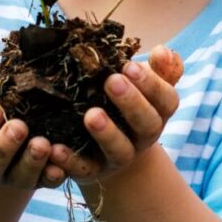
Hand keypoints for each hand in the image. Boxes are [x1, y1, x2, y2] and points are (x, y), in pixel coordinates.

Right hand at [0, 80, 68, 188]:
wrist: (20, 108)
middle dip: (4, 146)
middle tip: (19, 126)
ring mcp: (14, 174)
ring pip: (20, 177)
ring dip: (31, 162)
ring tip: (42, 144)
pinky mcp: (40, 178)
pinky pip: (46, 182)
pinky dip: (53, 175)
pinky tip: (60, 166)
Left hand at [60, 46, 183, 185]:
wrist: (109, 148)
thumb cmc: (126, 104)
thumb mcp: (143, 85)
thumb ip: (158, 69)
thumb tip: (163, 51)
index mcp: (158, 113)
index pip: (165, 100)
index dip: (151, 84)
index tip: (129, 65)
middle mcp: (144, 137)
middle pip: (146, 124)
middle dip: (131, 103)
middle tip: (112, 81)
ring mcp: (120, 157)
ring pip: (119, 150)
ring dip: (107, 133)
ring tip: (92, 115)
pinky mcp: (94, 171)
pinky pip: (84, 168)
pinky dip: (71, 160)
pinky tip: (56, 148)